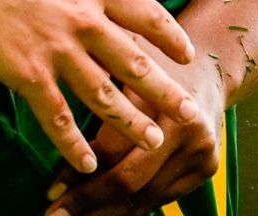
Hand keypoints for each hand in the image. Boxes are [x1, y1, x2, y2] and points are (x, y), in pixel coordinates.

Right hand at [0, 0, 200, 174]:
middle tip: (191, 118)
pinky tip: (87, 162)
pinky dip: (74, 143)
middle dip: (167, 94)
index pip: (146, 14)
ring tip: (151, 143)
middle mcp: (81, 18)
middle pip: (138, 63)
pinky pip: (57, 116)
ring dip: (132, 123)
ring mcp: (55, 48)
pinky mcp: (24, 73)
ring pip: (106, 95)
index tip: (186, 55)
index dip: (170, 38)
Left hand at [42, 42, 228, 215]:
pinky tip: (101, 213)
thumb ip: (94, 91)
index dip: (79, 177)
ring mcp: (204, 157)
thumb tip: (55, 130)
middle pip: (132, 184)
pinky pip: (160, 198)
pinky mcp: (207, 171)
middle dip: (89, 205)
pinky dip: (129, 208)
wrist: (206, 64)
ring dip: (106, 214)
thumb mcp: (120, 61)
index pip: (115, 155)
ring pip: (146, 199)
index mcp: (168, 107)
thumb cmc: (148, 58)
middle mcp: (192, 137)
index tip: (50, 192)